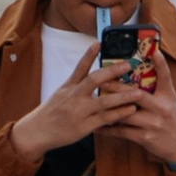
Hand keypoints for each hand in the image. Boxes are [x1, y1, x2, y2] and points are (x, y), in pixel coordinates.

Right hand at [10, 58, 150, 162]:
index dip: (89, 54)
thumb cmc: (51, 113)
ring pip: (104, 101)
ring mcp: (80, 112)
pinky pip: (105, 119)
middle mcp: (74, 96)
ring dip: (123, 96)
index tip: (99, 42)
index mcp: (68, 87)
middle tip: (129, 65)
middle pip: (94, 80)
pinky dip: (118, 114)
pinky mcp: (84, 127)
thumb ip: (76, 84)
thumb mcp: (60, 94)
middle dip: (113, 71)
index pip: (80, 67)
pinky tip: (130, 110)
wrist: (37, 132)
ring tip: (138, 92)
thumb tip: (92, 74)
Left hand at [99, 72, 175, 165]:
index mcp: (168, 97)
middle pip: (137, 95)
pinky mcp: (145, 138)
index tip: (153, 51)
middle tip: (102, 80)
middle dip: (118, 87)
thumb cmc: (174, 119)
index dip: (160, 63)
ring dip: (109, 108)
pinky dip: (110, 128)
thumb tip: (146, 69)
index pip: (165, 77)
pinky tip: (98, 125)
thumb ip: (160, 87)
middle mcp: (161, 109)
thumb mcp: (171, 100)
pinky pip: (123, 132)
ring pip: (126, 114)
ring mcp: (152, 124)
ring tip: (94, 102)